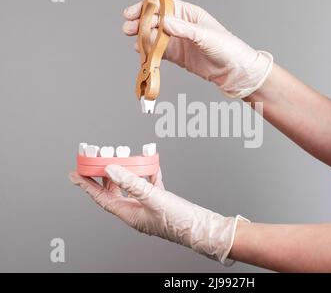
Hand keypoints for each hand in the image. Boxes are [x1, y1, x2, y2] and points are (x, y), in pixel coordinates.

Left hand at [69, 165, 246, 263]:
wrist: (202, 228)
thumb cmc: (179, 222)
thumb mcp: (153, 199)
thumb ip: (132, 183)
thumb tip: (111, 169)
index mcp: (129, 214)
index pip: (102, 197)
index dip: (87, 185)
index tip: (75, 174)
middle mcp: (136, 210)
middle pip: (114, 190)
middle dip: (105, 174)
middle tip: (98, 159)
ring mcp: (149, 205)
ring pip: (132, 185)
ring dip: (127, 170)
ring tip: (122, 156)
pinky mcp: (161, 200)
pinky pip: (150, 183)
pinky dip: (148, 171)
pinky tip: (150, 161)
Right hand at [122, 0, 272, 97]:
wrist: (234, 71)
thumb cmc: (227, 48)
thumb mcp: (206, 36)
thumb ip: (184, 29)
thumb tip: (165, 22)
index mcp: (189, 14)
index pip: (163, 6)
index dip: (146, 8)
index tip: (133, 13)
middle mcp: (181, 26)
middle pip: (155, 21)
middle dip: (140, 23)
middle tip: (128, 29)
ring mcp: (178, 41)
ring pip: (155, 36)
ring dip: (143, 38)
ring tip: (134, 41)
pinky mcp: (177, 56)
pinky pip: (159, 52)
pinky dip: (150, 52)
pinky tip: (142, 52)